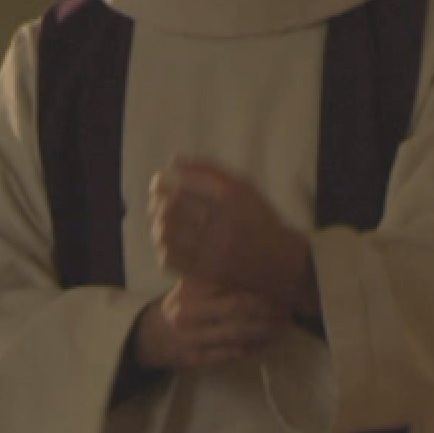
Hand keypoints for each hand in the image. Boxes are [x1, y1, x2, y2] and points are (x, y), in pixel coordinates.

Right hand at [132, 278, 286, 370]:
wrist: (150, 336)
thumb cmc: (183, 304)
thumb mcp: (194, 284)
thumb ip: (220, 276)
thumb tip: (263, 265)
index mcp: (190, 287)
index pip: (231, 281)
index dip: (260, 283)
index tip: (282, 282)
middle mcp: (189, 311)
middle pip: (238, 308)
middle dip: (268, 307)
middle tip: (289, 306)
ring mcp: (191, 337)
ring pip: (238, 334)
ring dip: (266, 330)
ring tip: (285, 324)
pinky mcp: (196, 358)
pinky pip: (232, 354)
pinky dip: (254, 348)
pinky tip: (268, 342)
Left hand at [149, 160, 312, 309]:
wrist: (278, 261)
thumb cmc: (258, 218)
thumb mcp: (243, 187)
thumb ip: (209, 171)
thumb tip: (173, 161)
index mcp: (232, 198)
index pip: (183, 187)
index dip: (163, 184)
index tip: (157, 182)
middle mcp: (223, 222)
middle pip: (173, 209)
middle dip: (157, 203)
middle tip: (155, 202)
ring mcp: (214, 250)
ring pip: (169, 234)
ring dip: (157, 225)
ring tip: (159, 221)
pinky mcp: (208, 272)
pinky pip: (173, 259)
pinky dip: (163, 248)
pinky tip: (166, 242)